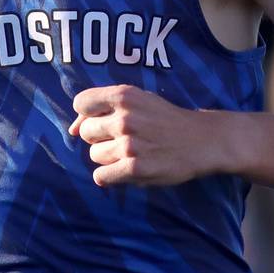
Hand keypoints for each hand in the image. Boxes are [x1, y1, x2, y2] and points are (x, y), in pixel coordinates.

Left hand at [69, 85, 210, 187]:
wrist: (202, 140)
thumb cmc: (166, 119)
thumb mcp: (141, 100)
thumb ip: (105, 107)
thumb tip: (71, 130)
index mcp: (125, 96)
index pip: (81, 103)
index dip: (88, 114)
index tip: (105, 120)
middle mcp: (125, 118)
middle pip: (85, 132)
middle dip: (100, 137)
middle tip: (125, 138)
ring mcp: (129, 144)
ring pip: (94, 156)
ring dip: (109, 158)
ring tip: (132, 153)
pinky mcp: (135, 168)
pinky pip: (101, 176)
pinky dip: (110, 176)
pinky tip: (128, 169)